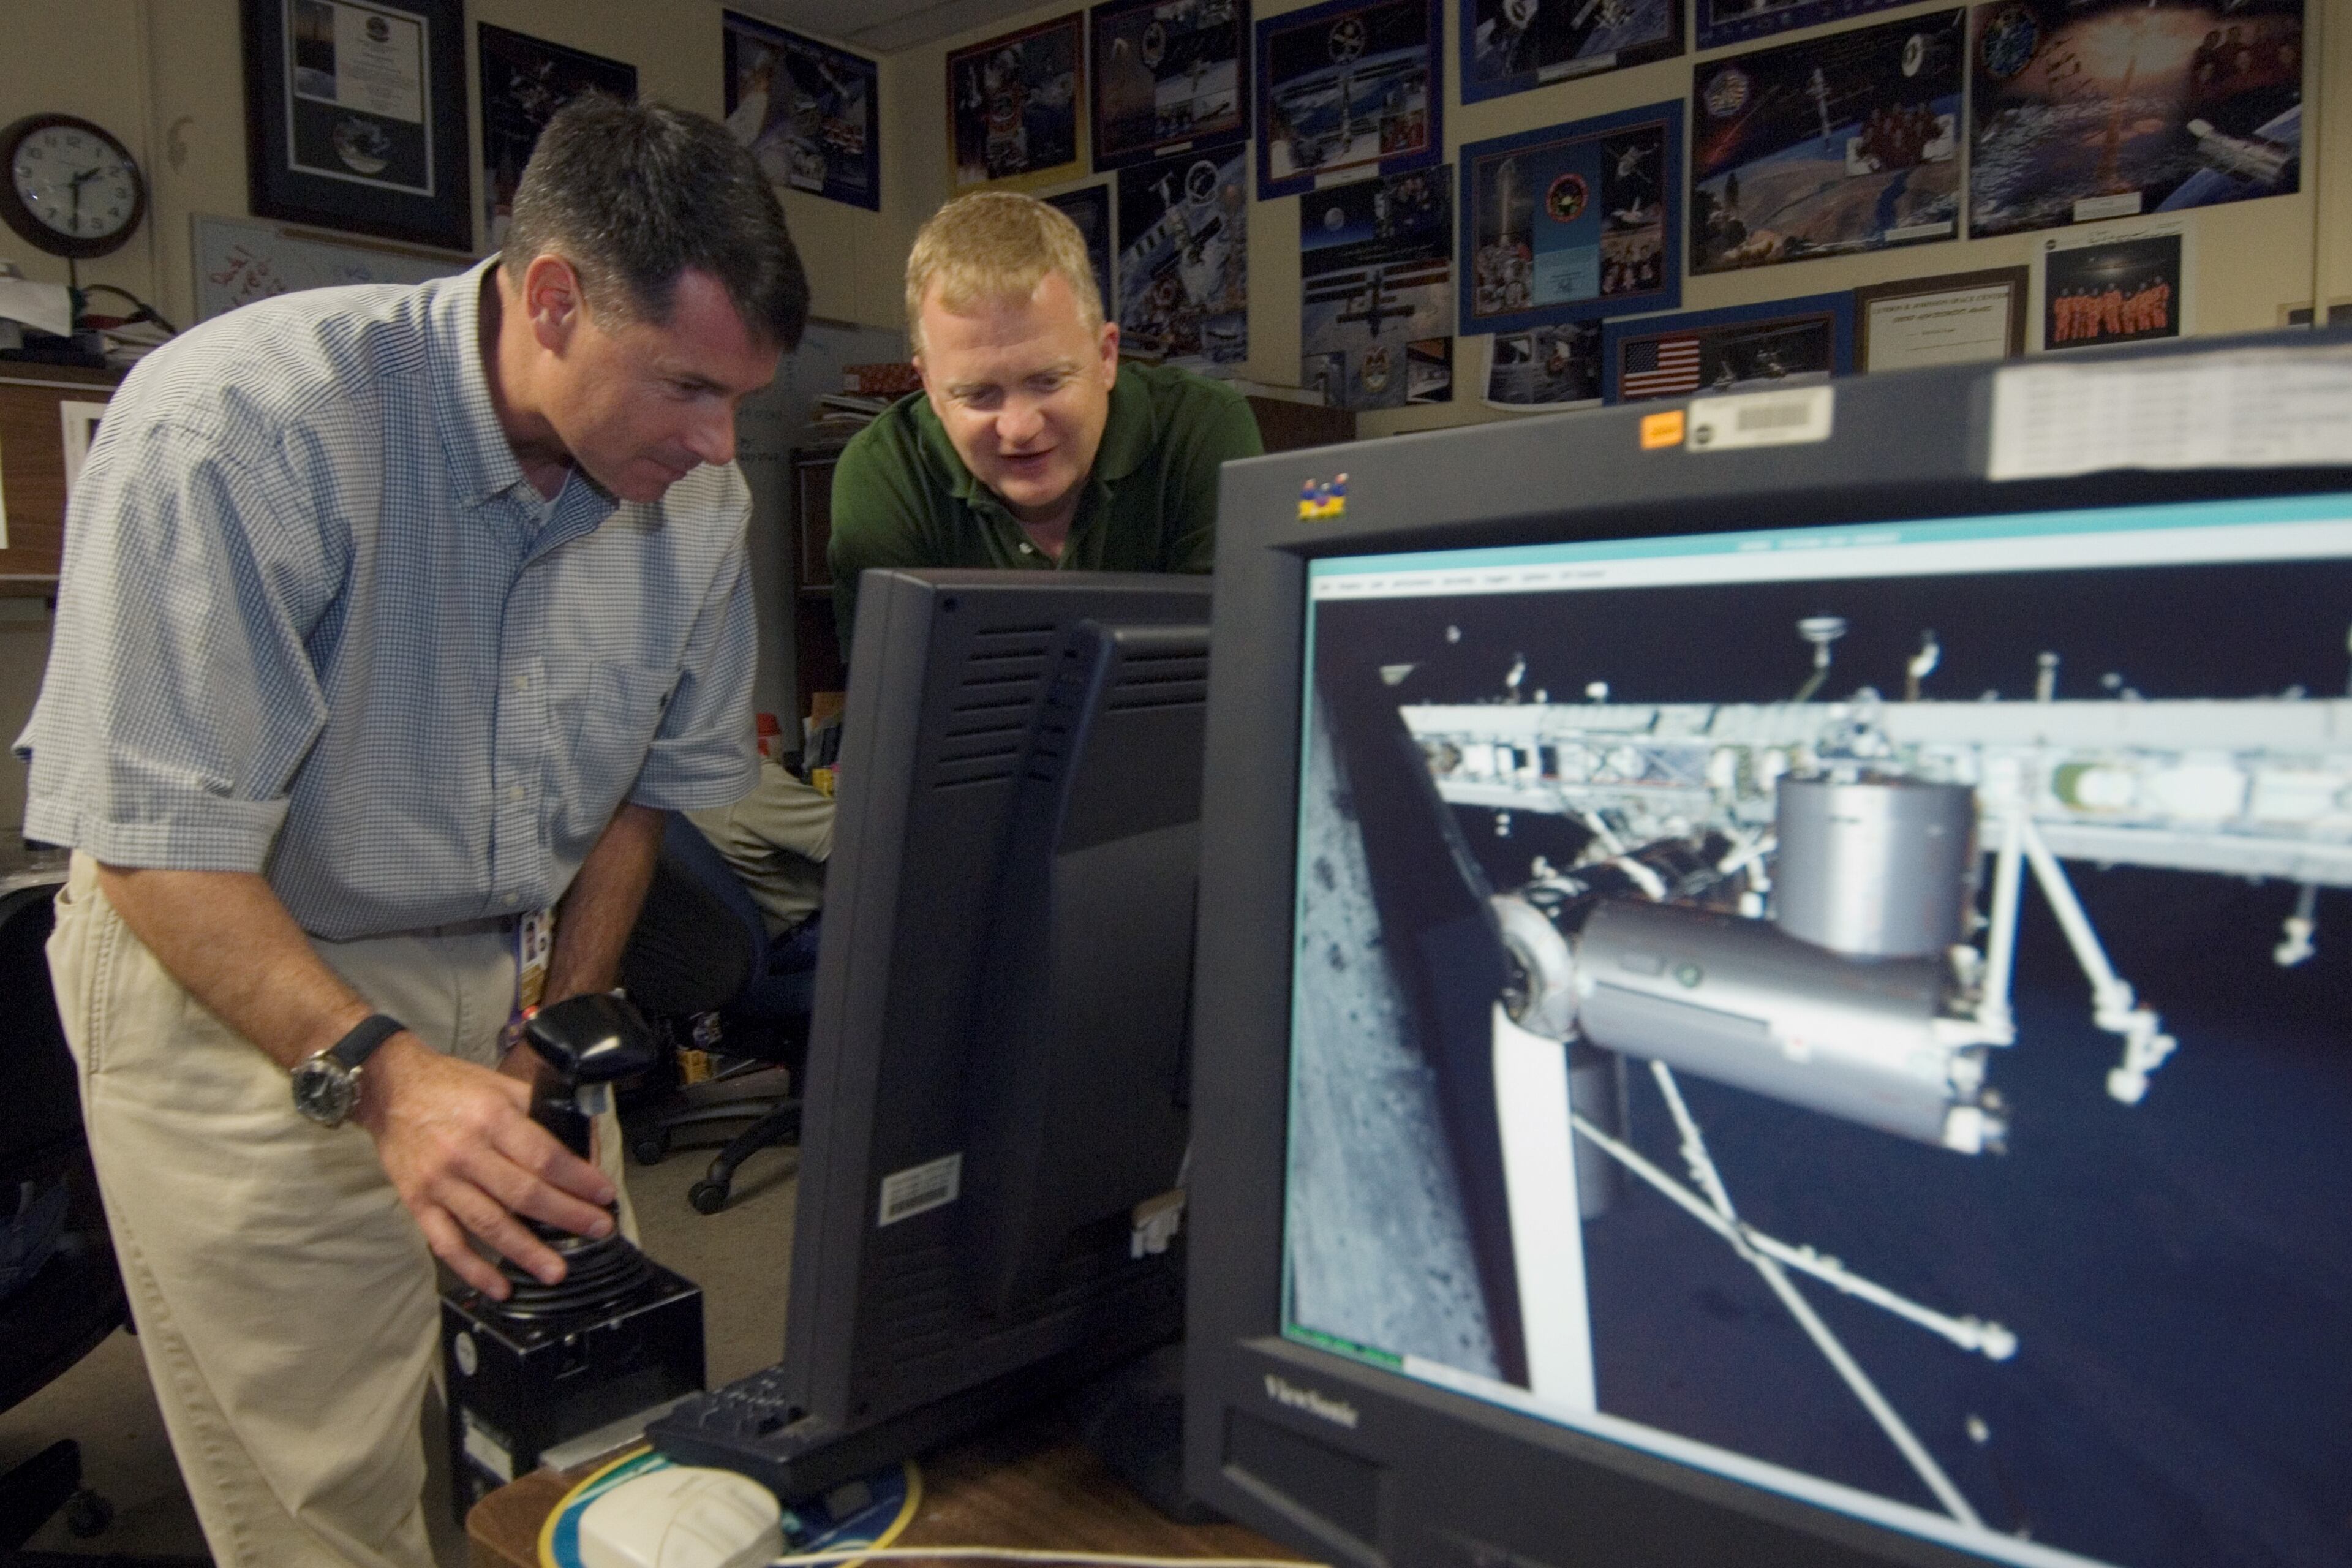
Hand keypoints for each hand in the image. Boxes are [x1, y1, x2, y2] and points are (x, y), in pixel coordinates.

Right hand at [354, 1034, 617, 1298]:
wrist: (389, 1089)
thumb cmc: (451, 1087)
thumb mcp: (502, 1085)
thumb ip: (542, 1113)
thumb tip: (584, 1143)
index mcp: (493, 1118)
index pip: (545, 1156)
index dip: (579, 1179)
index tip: (604, 1194)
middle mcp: (466, 1151)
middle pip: (524, 1194)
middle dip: (567, 1216)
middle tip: (598, 1230)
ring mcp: (440, 1181)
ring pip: (490, 1224)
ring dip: (526, 1252)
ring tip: (556, 1270)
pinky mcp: (418, 1202)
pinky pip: (448, 1243)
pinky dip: (474, 1269)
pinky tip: (499, 1286)